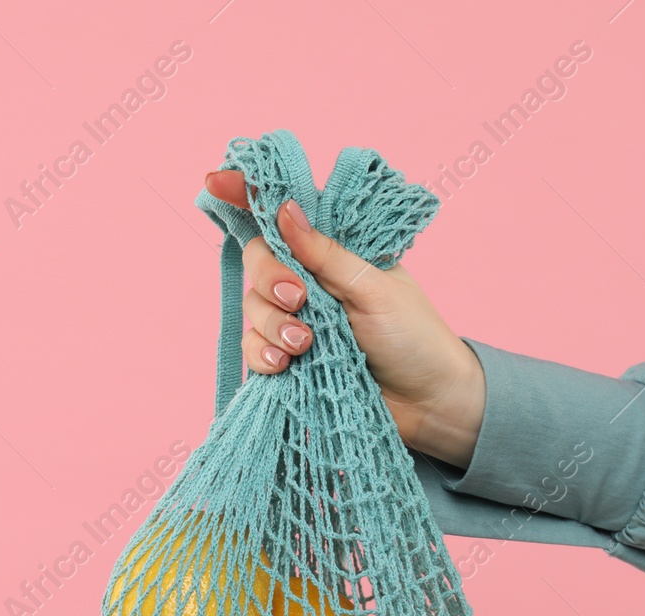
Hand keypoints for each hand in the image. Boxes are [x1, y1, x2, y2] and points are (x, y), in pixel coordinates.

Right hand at [205, 170, 485, 468]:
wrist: (427, 404)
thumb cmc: (413, 338)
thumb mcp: (374, 289)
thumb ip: (325, 255)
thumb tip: (284, 209)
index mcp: (334, 253)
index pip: (285, 216)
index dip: (248, 195)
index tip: (217, 181)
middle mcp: (310, 281)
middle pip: (259, 260)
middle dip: (270, 278)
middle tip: (298, 298)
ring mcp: (297, 321)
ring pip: (255, 308)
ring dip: (273, 325)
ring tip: (306, 345)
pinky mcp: (288, 360)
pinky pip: (254, 349)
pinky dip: (263, 355)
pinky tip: (284, 366)